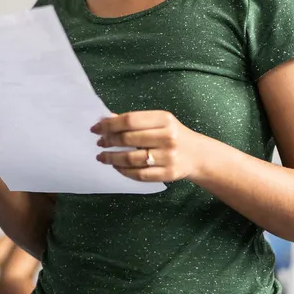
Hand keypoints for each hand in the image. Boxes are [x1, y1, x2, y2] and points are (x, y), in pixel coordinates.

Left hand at [93, 111, 208, 182]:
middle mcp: (168, 137)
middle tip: (99, 142)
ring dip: (112, 158)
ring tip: (102, 157)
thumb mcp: (159, 121)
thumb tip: (106, 119)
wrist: (198, 155)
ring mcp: (169, 157)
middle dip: (109, 141)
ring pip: (132, 159)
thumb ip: (134, 120)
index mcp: (164, 119)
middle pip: (129, 139)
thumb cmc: (173, 135)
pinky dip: (124, 171)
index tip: (96, 128)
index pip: (130, 120)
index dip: (109, 124)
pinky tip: (116, 167)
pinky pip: (139, 174)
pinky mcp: (168, 174)